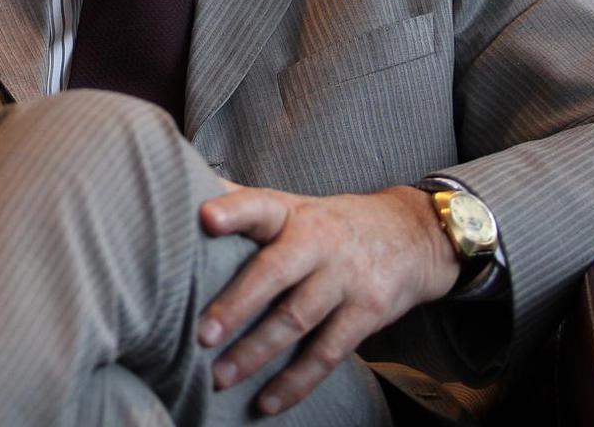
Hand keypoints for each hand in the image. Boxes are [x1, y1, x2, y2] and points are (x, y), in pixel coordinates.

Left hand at [196, 183, 458, 414]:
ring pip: (297, 319)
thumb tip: (180, 191)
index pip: (259, 205)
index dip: (232, 210)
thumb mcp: (293, 205)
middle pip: (275, 272)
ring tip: (220, 377)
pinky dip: (296, 381)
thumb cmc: (330, 223)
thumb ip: (242, 204)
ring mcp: (345, 278)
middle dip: (236, 304)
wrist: (413, 234)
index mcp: (291, 212)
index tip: (205, 218)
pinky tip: (266, 402)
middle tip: (202, 334)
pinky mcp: (367, 312)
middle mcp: (318, 241)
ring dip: (257, 352)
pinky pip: (327, 352)